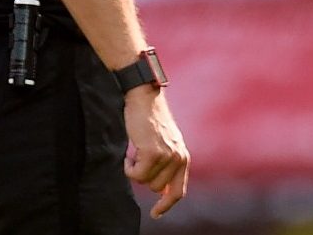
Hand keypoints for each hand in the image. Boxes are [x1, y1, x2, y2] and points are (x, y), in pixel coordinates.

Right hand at [123, 86, 188, 218]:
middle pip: (155, 188)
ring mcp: (167, 156)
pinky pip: (136, 174)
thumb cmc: (150, 120)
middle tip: (139, 156)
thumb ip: (166, 166)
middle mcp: (179, 159)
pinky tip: (131, 150)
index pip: (178, 191)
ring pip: (144, 181)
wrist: (144, 97)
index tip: (156, 214)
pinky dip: (128, 166)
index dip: (166, 205)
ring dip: (135, 169)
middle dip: (143, 176)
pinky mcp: (153, 153)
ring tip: (136, 150)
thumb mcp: (165, 144)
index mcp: (183, 158)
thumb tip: (159, 192)